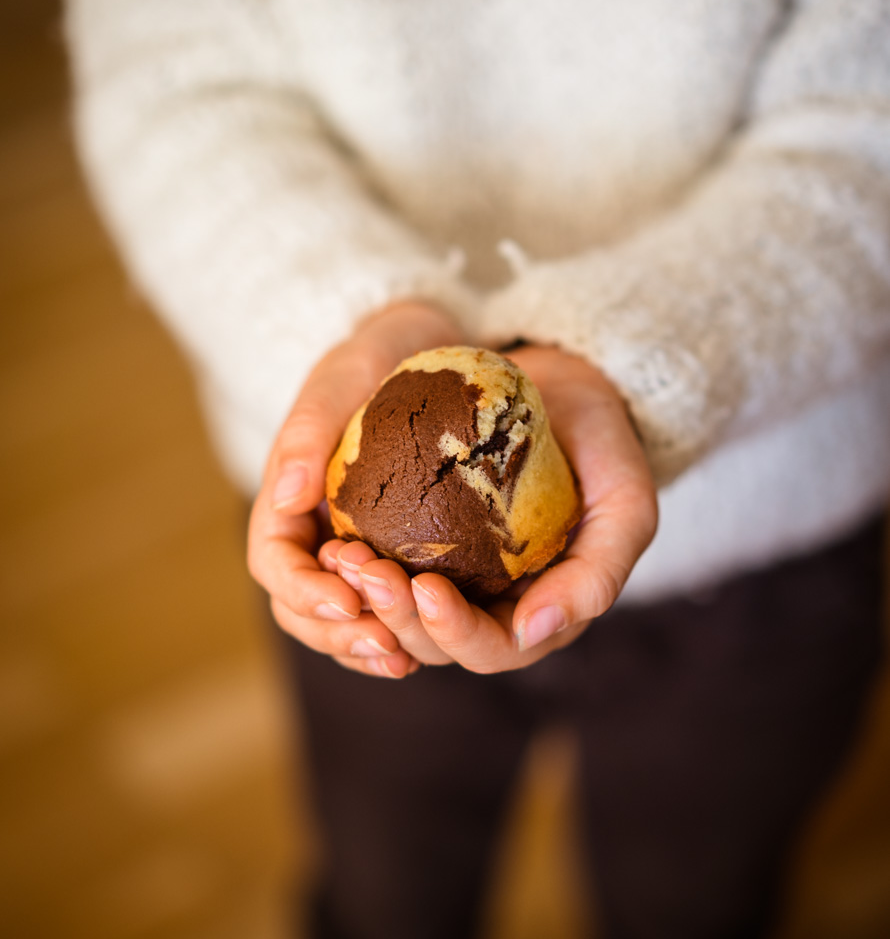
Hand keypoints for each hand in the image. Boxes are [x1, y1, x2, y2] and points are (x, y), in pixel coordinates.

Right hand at [247, 301, 463, 677]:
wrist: (422, 345)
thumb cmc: (376, 355)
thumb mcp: (340, 379)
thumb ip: (307, 435)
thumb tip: (285, 498)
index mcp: (288, 497)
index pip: (274, 562)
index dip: (303, 591)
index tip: (348, 599)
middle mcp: (314, 531)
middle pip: (301, 606)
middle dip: (337, 632)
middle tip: (388, 644)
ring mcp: (350, 546)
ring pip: (340, 618)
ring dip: (367, 643)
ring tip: (407, 658)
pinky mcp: (392, 552)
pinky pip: (384, 607)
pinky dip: (399, 631)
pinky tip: (429, 641)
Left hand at [320, 344, 656, 672]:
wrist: (566, 387)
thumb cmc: (604, 445)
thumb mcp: (626, 504)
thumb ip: (598, 574)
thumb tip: (531, 631)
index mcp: (540, 611)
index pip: (489, 647)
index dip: (452, 631)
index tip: (424, 587)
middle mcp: (491, 605)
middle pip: (431, 641)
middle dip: (392, 615)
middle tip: (360, 568)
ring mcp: (454, 575)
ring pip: (396, 613)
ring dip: (363, 596)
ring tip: (339, 556)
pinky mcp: (422, 540)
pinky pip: (383, 567)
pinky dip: (356, 566)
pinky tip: (334, 541)